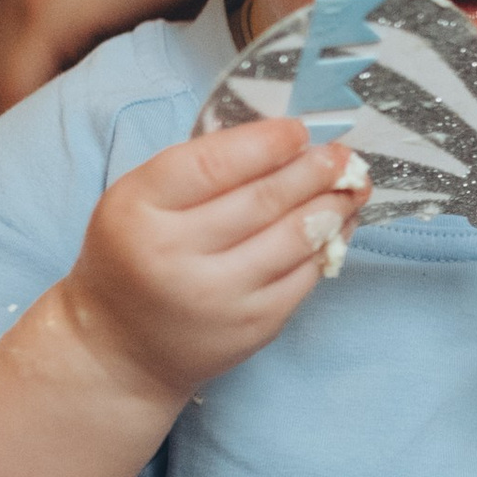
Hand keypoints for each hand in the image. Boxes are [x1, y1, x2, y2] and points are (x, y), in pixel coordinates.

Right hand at [54, 116, 363, 409]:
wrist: (122, 347)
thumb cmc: (135, 255)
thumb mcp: (141, 200)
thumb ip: (199, 169)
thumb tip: (284, 140)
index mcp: (139, 210)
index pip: (212, 164)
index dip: (265, 143)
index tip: (299, 130)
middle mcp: (175, 254)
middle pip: (263, 200)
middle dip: (314, 170)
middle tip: (342, 154)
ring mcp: (217, 296)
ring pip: (294, 238)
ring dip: (334, 205)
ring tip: (353, 184)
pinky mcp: (253, 325)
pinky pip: (304, 275)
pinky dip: (330, 244)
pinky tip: (340, 223)